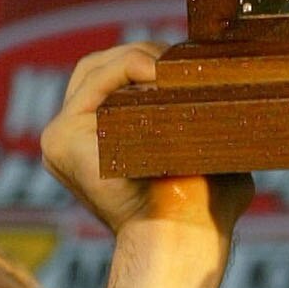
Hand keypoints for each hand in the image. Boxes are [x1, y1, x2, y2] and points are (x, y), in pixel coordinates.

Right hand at [42, 44, 253, 245]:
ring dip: (138, 57)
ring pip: (98, 67)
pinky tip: (158, 73)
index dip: (149, 61)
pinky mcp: (60, 138)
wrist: (184, 234)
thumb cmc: (203, 203)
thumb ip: (199, 119)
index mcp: (99, 140)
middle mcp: (74, 138)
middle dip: (143, 53)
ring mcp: (61, 138)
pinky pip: (96, 80)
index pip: (113, 78)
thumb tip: (228, 90)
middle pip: (101, 67)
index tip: (188, 62)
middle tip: (180, 61)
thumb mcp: (203, 149)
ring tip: (171, 69)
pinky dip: (128, 66)